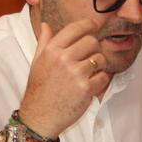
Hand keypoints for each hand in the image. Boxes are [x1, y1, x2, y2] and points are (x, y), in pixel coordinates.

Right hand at [18, 19, 110, 138]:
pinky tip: (92, 84)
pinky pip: (103, 76)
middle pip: (91, 41)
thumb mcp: (37, 62)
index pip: (75, 28)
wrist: (40, 116)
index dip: (89, 24)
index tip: (94, 25)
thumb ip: (44, 42)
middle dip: (94, 48)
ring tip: (91, 72)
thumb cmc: (39, 89)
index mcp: (52, 51)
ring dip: (99, 64)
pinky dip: (101, 80)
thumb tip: (46, 25)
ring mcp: (75, 74)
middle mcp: (63, 59)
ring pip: (100, 58)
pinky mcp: (86, 89)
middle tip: (91, 56)